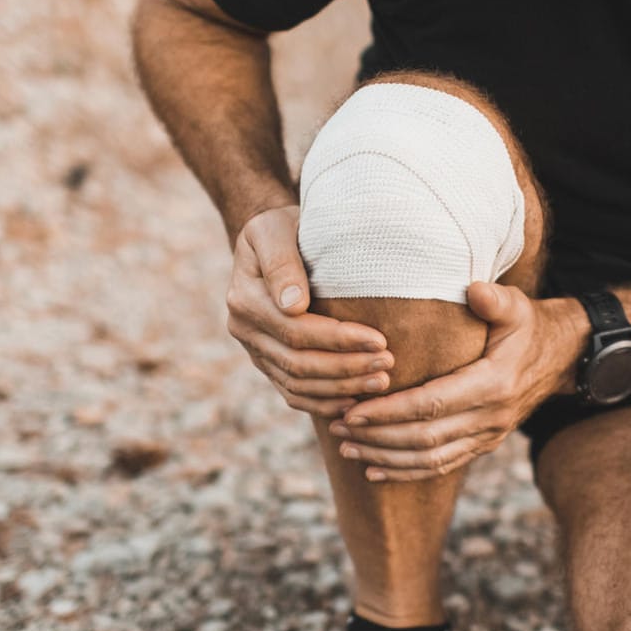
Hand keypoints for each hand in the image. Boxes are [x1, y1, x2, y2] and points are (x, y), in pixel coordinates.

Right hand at [227, 204, 394, 416]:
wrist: (273, 239)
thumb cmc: (283, 227)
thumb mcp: (276, 228)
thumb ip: (282, 261)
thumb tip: (293, 304)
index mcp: (244, 299)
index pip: (296, 331)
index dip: (338, 340)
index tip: (379, 340)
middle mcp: (243, 329)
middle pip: (298, 363)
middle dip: (346, 368)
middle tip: (388, 365)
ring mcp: (254, 350)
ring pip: (297, 385)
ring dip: (341, 389)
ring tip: (381, 384)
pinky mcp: (267, 363)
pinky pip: (293, 394)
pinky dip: (323, 403)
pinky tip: (355, 402)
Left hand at [327, 282, 585, 481]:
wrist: (561, 358)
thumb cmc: (528, 326)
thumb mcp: (517, 307)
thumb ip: (494, 300)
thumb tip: (474, 289)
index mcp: (494, 384)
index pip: (432, 405)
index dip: (390, 412)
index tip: (354, 410)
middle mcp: (491, 418)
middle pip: (425, 437)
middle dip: (377, 436)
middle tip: (338, 428)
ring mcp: (487, 436)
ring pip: (430, 458)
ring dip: (386, 457)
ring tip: (347, 449)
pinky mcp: (483, 445)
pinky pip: (442, 466)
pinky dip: (406, 471)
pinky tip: (375, 470)